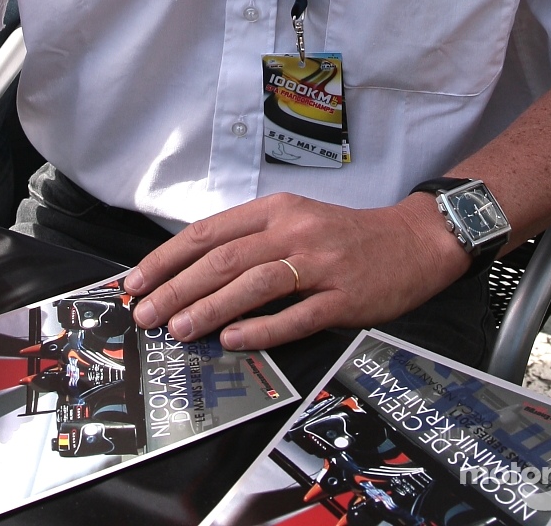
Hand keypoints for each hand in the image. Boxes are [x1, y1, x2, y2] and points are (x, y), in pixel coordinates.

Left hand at [124, 191, 466, 351]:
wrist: (412, 241)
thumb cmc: (344, 236)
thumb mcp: (294, 220)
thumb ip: (250, 241)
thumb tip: (192, 272)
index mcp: (276, 210)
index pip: (209, 232)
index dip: (168, 258)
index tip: (137, 282)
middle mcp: (294, 231)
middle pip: (224, 259)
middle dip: (177, 289)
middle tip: (146, 315)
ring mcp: (319, 265)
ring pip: (253, 285)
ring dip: (210, 309)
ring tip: (179, 330)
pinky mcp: (343, 297)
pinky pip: (296, 315)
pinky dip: (261, 329)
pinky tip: (233, 340)